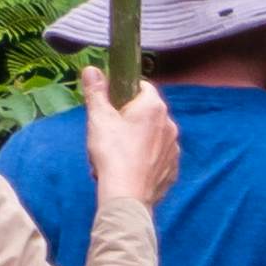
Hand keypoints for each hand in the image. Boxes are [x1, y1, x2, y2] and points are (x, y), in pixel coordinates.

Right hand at [81, 63, 180, 207]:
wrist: (126, 196)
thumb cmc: (112, 153)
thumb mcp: (98, 118)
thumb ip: (96, 91)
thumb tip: (91, 69)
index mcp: (154, 107)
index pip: (143, 87)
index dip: (125, 92)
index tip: (112, 105)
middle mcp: (170, 125)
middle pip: (148, 113)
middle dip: (130, 119)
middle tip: (110, 133)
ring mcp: (174, 149)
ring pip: (153, 137)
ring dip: (138, 141)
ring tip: (117, 155)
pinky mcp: (172, 171)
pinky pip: (158, 159)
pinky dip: (146, 161)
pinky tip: (130, 169)